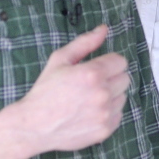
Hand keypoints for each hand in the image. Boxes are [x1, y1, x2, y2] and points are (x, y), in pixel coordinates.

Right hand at [16, 25, 129, 153]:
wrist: (34, 125)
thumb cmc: (45, 90)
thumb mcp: (60, 60)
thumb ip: (85, 43)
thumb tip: (104, 29)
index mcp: (93, 74)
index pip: (121, 62)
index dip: (109, 63)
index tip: (97, 68)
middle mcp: (103, 94)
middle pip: (125, 78)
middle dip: (111, 77)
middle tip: (92, 83)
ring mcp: (105, 114)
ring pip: (122, 96)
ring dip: (111, 95)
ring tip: (90, 98)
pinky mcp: (105, 130)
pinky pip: (118, 114)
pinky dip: (109, 112)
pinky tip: (91, 111)